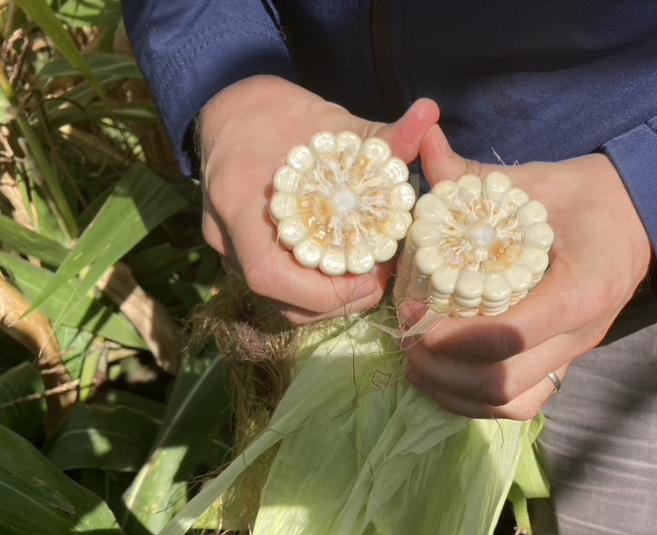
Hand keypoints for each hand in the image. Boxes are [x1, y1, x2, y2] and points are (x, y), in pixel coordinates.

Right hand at [199, 75, 439, 323]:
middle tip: (380, 282)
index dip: (324, 292)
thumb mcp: (330, 121)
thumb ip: (381, 132)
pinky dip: (316, 290)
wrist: (231, 111)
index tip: (370, 280)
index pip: (269, 273)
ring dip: (329, 302)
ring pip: (281, 303)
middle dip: (337, 302)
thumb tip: (431, 110)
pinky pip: (281, 290)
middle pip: (281, 300)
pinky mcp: (241, 256)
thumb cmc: (277, 111)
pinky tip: (346, 270)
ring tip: (368, 279)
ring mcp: (228, 250)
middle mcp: (225, 234)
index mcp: (238, 198)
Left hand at [401, 125, 651, 419]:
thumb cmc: (580, 198)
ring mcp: (574, 353)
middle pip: (505, 379)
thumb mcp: (532, 180)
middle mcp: (582, 331)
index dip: (456, 335)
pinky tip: (445, 380)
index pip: (514, 332)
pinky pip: (523, 405)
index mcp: (583, 285)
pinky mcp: (565, 364)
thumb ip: (473, 173)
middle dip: (443, 368)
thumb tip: (421, 140)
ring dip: (454, 392)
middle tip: (407, 340)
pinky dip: (476, 403)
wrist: (635, 220)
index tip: (416, 315)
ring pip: (512, 402)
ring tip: (418, 364)